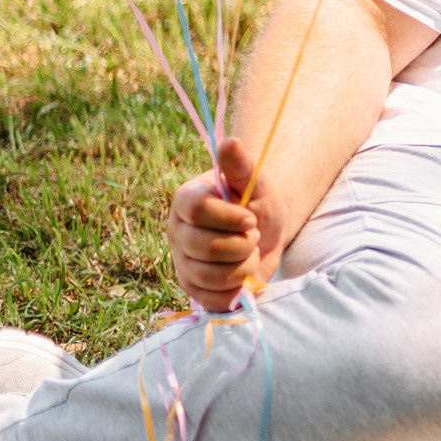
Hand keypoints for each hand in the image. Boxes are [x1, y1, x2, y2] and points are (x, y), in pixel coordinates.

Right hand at [167, 138, 285, 312]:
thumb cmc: (257, 203)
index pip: (197, 210)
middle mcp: (177, 231)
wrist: (263, 233)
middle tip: (253, 236)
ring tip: (248, 253)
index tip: (251, 219)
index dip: (229, 218)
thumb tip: (230, 141)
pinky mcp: (192, 287)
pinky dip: (235, 290)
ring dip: (243, 266)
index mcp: (187, 200)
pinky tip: (242, 274)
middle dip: (242, 244)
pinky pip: (211, 298)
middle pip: (206, 247)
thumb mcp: (255, 182)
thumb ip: (241, 165)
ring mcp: (181, 260)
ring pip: (210, 275)